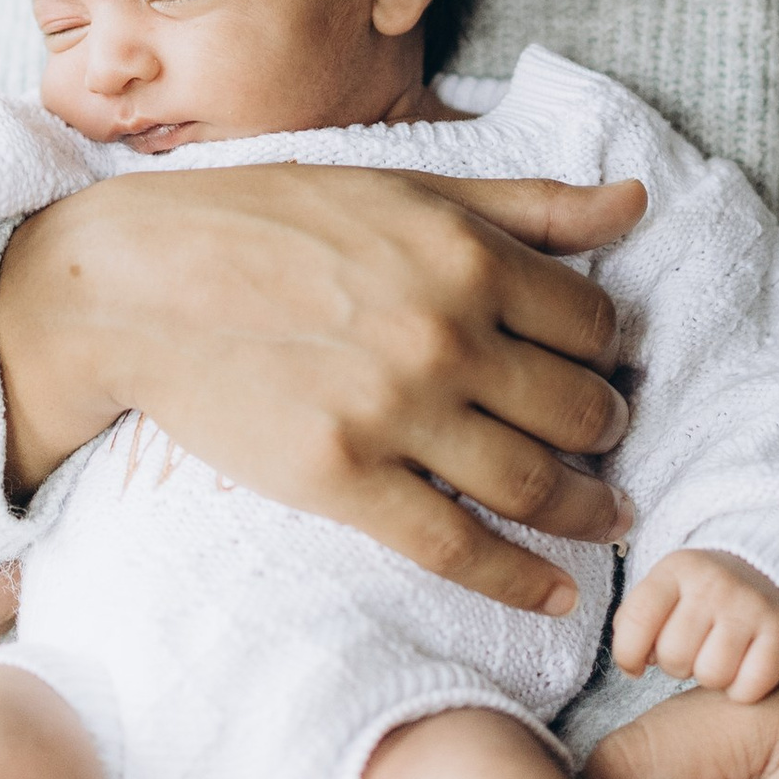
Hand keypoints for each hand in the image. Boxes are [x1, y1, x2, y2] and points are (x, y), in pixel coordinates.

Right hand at [0, 163, 648, 613]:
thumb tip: (636, 201)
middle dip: (609, 432)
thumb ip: (529, 203)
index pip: (594, 325)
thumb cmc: (273, 219)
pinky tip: (558, 591)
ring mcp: (396, 412)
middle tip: (612, 444)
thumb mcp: (408, 186)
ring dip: (591, 510)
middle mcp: (446, 334)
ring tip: (609, 517)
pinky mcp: (344, 481)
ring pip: (537, 484)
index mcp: (468, 254)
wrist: (143, 281)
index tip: (607, 369)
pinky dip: (523, 580)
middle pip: (580, 409)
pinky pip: (460, 548)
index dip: (610, 352)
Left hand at [612, 548, 778, 701]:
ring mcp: (750, 606)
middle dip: (676, 665)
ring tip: (717, 657)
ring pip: (711, 676)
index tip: (636, 664)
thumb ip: (636, 621)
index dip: (627, 655)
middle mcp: (713, 584)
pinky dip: (743, 690)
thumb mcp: (664, 588)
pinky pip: (750, 688)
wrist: (767, 568)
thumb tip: (633, 667)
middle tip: (691, 650)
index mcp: (676, 569)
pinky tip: (743, 669)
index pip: (636, 621)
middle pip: (673, 656)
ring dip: (710, 678)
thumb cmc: (702, 593)